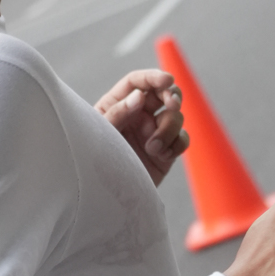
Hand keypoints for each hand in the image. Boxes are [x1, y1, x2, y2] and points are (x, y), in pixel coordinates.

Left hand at [95, 68, 188, 186]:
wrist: (102, 198)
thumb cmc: (92, 162)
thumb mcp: (100, 134)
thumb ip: (118, 113)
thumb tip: (139, 95)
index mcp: (118, 104)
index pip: (138, 82)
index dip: (153, 77)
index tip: (167, 80)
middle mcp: (137, 115)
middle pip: (163, 93)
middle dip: (172, 96)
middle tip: (171, 105)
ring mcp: (153, 132)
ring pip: (175, 116)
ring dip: (169, 128)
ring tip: (153, 147)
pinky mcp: (166, 151)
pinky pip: (182, 139)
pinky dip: (177, 144)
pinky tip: (162, 155)